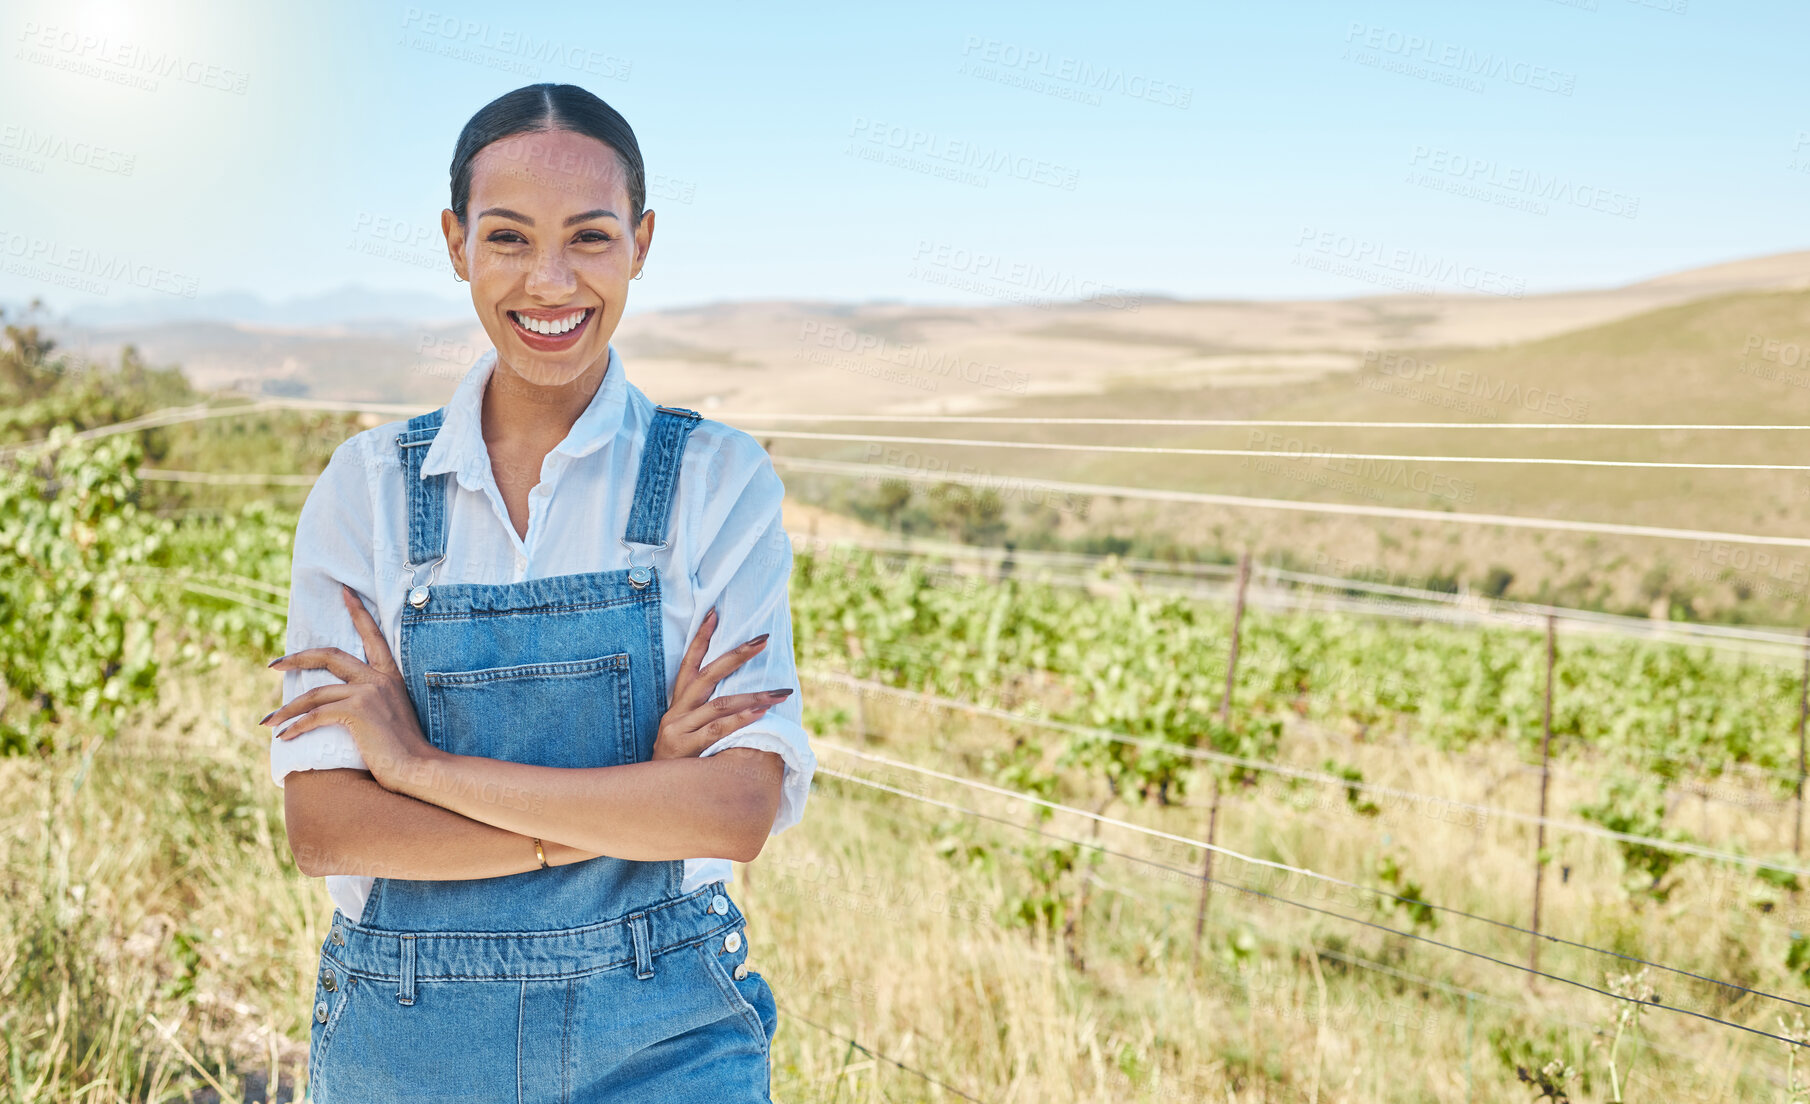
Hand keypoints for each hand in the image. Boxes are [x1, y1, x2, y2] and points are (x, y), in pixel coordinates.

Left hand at [262, 583, 438, 790]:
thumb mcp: (389, 716)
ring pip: (314, 692)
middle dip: (297, 658)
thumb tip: (336, 705)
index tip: (344, 592)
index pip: (372, 636)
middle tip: (274, 664)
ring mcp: (368, 693)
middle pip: (330, 655)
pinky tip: (284, 737)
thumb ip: (370, 702)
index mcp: (389, 676)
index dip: (358, 612)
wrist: (419, 768)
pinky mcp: (357, 712)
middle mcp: (378, 678)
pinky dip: (296, 727)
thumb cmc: (404, 750)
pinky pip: (316, 715)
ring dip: (286, 708)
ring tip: (268, 721)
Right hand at [652, 606, 793, 760]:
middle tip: (764, 639)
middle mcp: (677, 711)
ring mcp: (679, 729)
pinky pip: (718, 730)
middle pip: (708, 674)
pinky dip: (741, 720)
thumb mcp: (686, 733)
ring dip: (753, 695)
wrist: (651, 794)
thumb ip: (706, 716)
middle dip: (737, 654)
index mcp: (677, 704)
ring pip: (719, 704)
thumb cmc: (678, 762)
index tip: (715, 614)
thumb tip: (742, 698)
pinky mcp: (685, 748)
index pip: (689, 663)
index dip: (701, 638)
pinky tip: (761, 712)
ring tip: (779, 691)